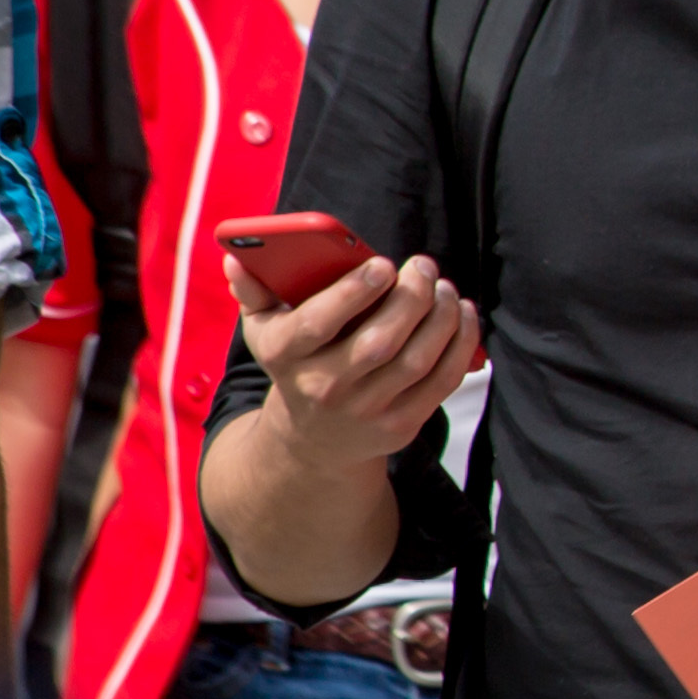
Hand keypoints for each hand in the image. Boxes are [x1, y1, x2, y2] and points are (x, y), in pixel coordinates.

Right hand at [233, 248, 478, 466]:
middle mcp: (323, 386)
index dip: (352, 293)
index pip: (315, 324)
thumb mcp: (265, 331)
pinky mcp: (400, 426)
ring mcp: (365, 410)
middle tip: (423, 266)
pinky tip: (461, 314)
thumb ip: (254, 292)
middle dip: (411, 297)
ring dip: (441, 317)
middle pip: (378, 341)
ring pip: (416, 359)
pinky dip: (460, 344)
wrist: (314, 440)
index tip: (383, 263)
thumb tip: (236, 258)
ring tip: (444, 288)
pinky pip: (441, 380)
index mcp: (284, 355)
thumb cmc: (297, 364)